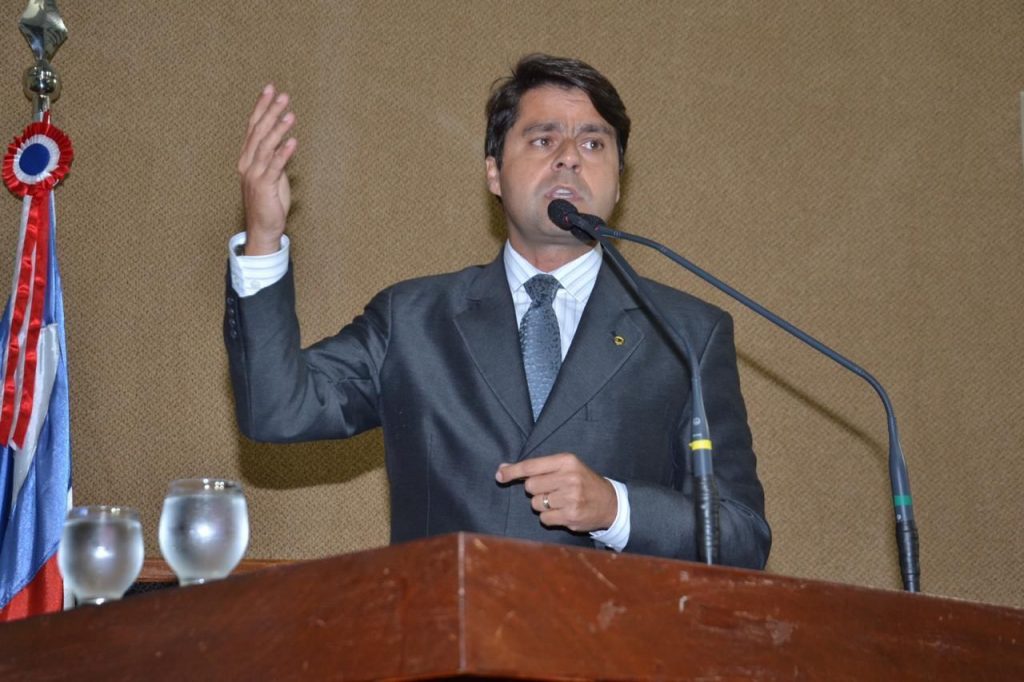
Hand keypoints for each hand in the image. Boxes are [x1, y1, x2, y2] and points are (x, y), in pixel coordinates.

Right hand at [237, 84, 296, 254]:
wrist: (263, 228)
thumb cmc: (269, 202)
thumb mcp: (272, 175)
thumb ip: (275, 158)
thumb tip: (284, 142)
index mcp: (247, 158)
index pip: (253, 127)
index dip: (261, 107)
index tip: (270, 90)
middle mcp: (247, 163)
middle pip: (258, 132)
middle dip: (270, 112)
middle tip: (283, 95)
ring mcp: (254, 174)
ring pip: (265, 146)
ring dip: (278, 129)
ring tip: (290, 114)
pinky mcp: (264, 186)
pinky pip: (275, 166)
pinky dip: (284, 153)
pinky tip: (293, 141)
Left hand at [495, 453, 616, 531]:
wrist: (610, 503)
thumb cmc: (583, 482)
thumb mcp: (566, 467)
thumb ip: (537, 468)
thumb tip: (502, 470)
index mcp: (566, 461)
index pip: (531, 466)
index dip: (512, 471)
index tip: (499, 475)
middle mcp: (569, 478)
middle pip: (530, 487)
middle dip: (536, 491)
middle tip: (551, 490)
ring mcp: (571, 498)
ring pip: (536, 504)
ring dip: (543, 505)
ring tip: (560, 501)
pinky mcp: (571, 516)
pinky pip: (544, 518)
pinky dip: (549, 517)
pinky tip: (563, 512)